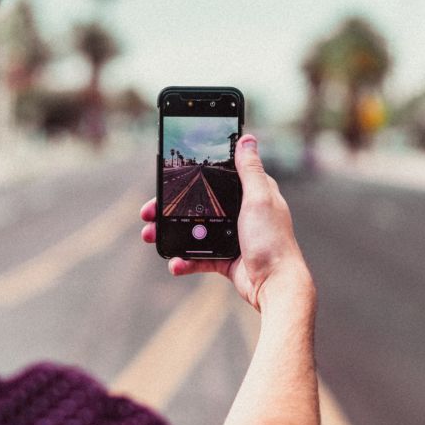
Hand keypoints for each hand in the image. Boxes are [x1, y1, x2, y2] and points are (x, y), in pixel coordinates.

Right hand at [140, 134, 312, 310]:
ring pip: (193, 231)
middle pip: (198, 205)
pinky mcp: (226, 259)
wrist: (276, 285)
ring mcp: (232, 237)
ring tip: (151, 236)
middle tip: (148, 212)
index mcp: (251, 194)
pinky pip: (199, 257)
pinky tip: (174, 263)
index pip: (215, 178)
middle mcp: (241, 213)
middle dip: (170, 209)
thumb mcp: (259, 199)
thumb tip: (247, 138)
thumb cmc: (273, 241)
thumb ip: (250, 171)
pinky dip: (185, 260)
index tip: (166, 180)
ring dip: (170, 233)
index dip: (190, 177)